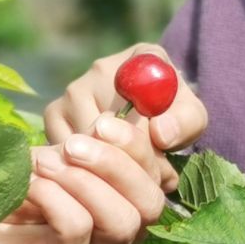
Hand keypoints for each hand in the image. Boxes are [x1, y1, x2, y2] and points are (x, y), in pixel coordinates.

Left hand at [0, 130, 170, 243]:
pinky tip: (26, 189)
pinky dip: (54, 198)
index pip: (156, 182)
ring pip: (122, 222)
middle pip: (150, 204)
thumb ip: (81, 148)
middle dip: (117, 164)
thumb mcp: (47, 163)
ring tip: (41, 166)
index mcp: (118, 212)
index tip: (101, 119)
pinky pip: (77, 230)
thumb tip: (109, 119)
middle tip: (72, 144)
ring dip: (83, 181)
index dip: (136, 147)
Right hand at [42, 43, 208, 183]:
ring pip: (85, 146)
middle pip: (108, 133)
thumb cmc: (171, 113)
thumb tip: (160, 135)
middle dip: (129, 166)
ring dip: (105, 172)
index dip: (150, 149)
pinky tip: (102, 174)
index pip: (141, 110)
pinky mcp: (52, 113)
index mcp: (142, 59)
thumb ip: (186, 123)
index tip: (163, 168)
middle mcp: (100, 69)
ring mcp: (72, 90)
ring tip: (129, 182)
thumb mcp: (191, 117)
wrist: (148, 109)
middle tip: (148, 184)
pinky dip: (81, 170)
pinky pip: (64, 151)